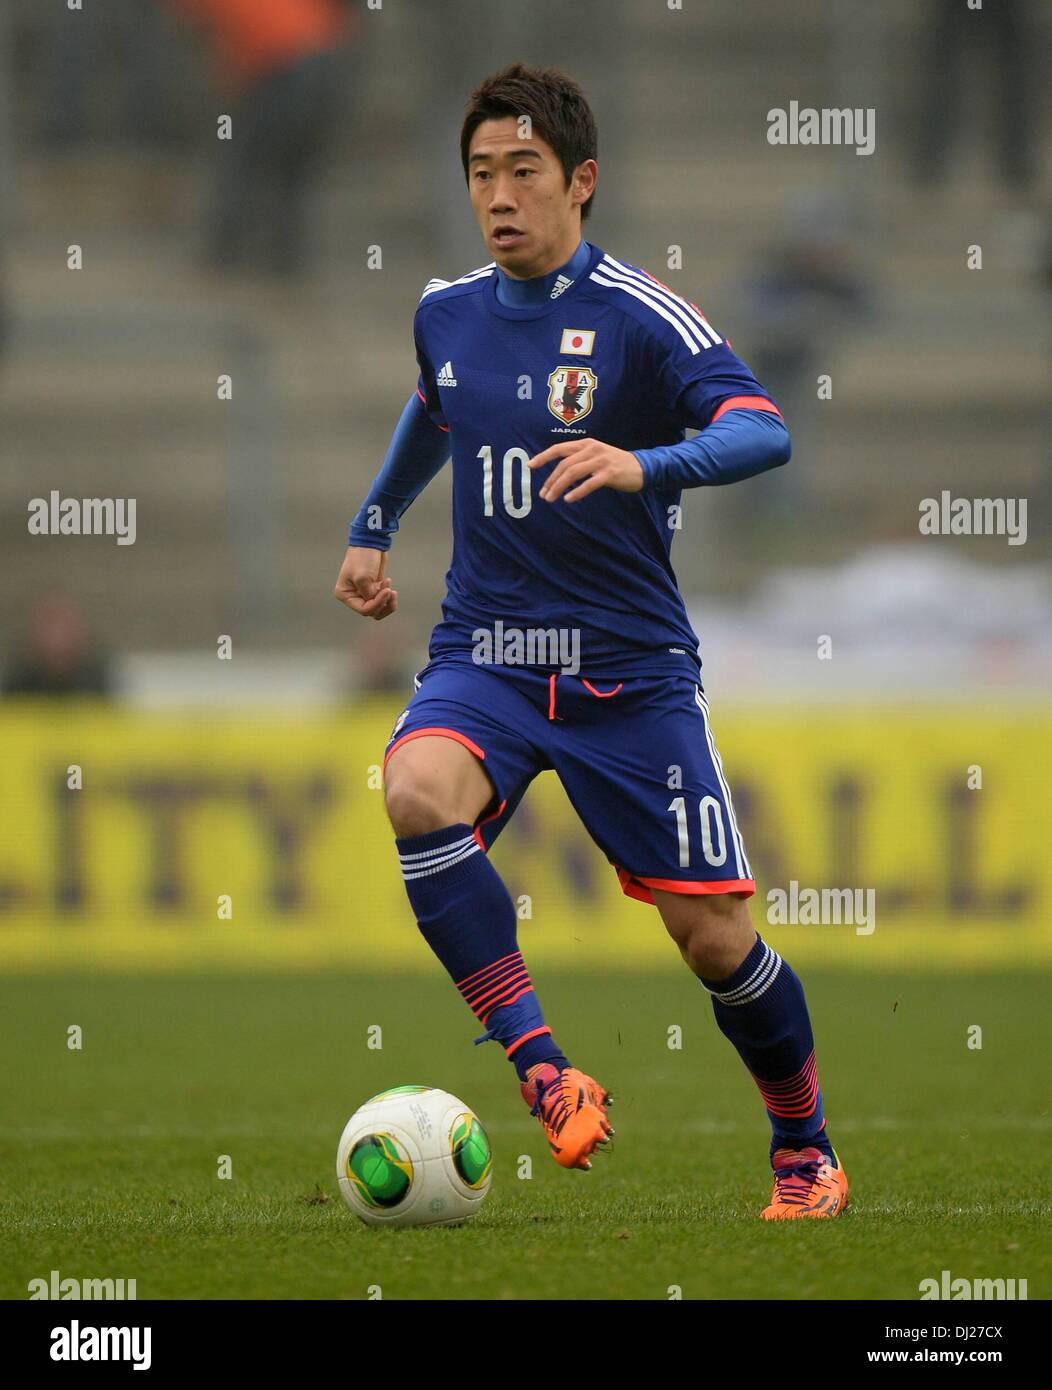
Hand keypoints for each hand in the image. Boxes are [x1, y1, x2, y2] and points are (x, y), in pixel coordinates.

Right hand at [333, 546, 397, 619]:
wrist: (370, 542)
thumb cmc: (363, 557)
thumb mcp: (362, 578)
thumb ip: (368, 595)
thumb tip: (376, 604)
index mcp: (345, 594)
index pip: (363, 610)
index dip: (377, 604)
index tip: (387, 591)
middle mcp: (353, 596)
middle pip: (372, 612)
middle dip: (383, 603)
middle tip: (390, 590)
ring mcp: (363, 593)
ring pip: (378, 609)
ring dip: (387, 603)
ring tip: (392, 590)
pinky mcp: (373, 588)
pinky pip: (382, 601)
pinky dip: (388, 596)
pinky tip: (388, 581)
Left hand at [527, 438, 644, 502]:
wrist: (642, 467)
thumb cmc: (615, 463)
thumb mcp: (596, 455)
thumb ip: (579, 459)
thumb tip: (558, 473)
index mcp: (586, 444)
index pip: (560, 448)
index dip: (544, 456)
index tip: (531, 465)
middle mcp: (592, 449)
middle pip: (564, 464)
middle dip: (550, 480)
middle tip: (543, 494)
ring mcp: (601, 461)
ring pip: (573, 473)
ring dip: (559, 486)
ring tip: (551, 498)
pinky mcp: (609, 474)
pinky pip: (589, 483)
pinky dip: (577, 492)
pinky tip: (568, 499)